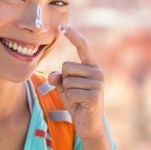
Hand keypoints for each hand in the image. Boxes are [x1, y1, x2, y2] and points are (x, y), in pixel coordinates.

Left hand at [48, 24, 105, 140]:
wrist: (89, 124)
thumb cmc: (77, 102)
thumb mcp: (65, 88)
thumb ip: (58, 78)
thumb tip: (52, 77)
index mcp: (91, 67)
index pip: (82, 47)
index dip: (72, 36)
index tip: (62, 25)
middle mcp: (97, 72)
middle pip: (66, 66)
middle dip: (64, 81)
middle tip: (74, 93)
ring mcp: (98, 83)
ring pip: (67, 81)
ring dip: (67, 92)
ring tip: (78, 100)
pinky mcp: (95, 95)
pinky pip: (70, 92)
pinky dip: (70, 100)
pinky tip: (80, 105)